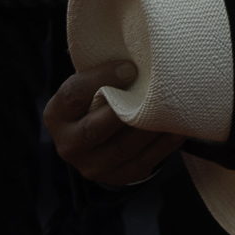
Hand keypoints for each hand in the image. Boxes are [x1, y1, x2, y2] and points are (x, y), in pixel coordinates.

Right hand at [44, 62, 185, 186]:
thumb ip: (104, 76)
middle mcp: (68, 143)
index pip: (73, 94)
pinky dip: (163, 146)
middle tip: (152, 95)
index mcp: (57, 115)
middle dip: (125, 111)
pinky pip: (142, 163)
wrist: (99, 140)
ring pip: (123, 148)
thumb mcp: (91, 88)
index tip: (131, 67)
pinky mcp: (116, 176)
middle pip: (95, 129)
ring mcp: (91, 165)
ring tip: (173, 111)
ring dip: (150, 129)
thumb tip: (137, 58)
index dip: (102, 78)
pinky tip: (177, 130)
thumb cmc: (99, 101)